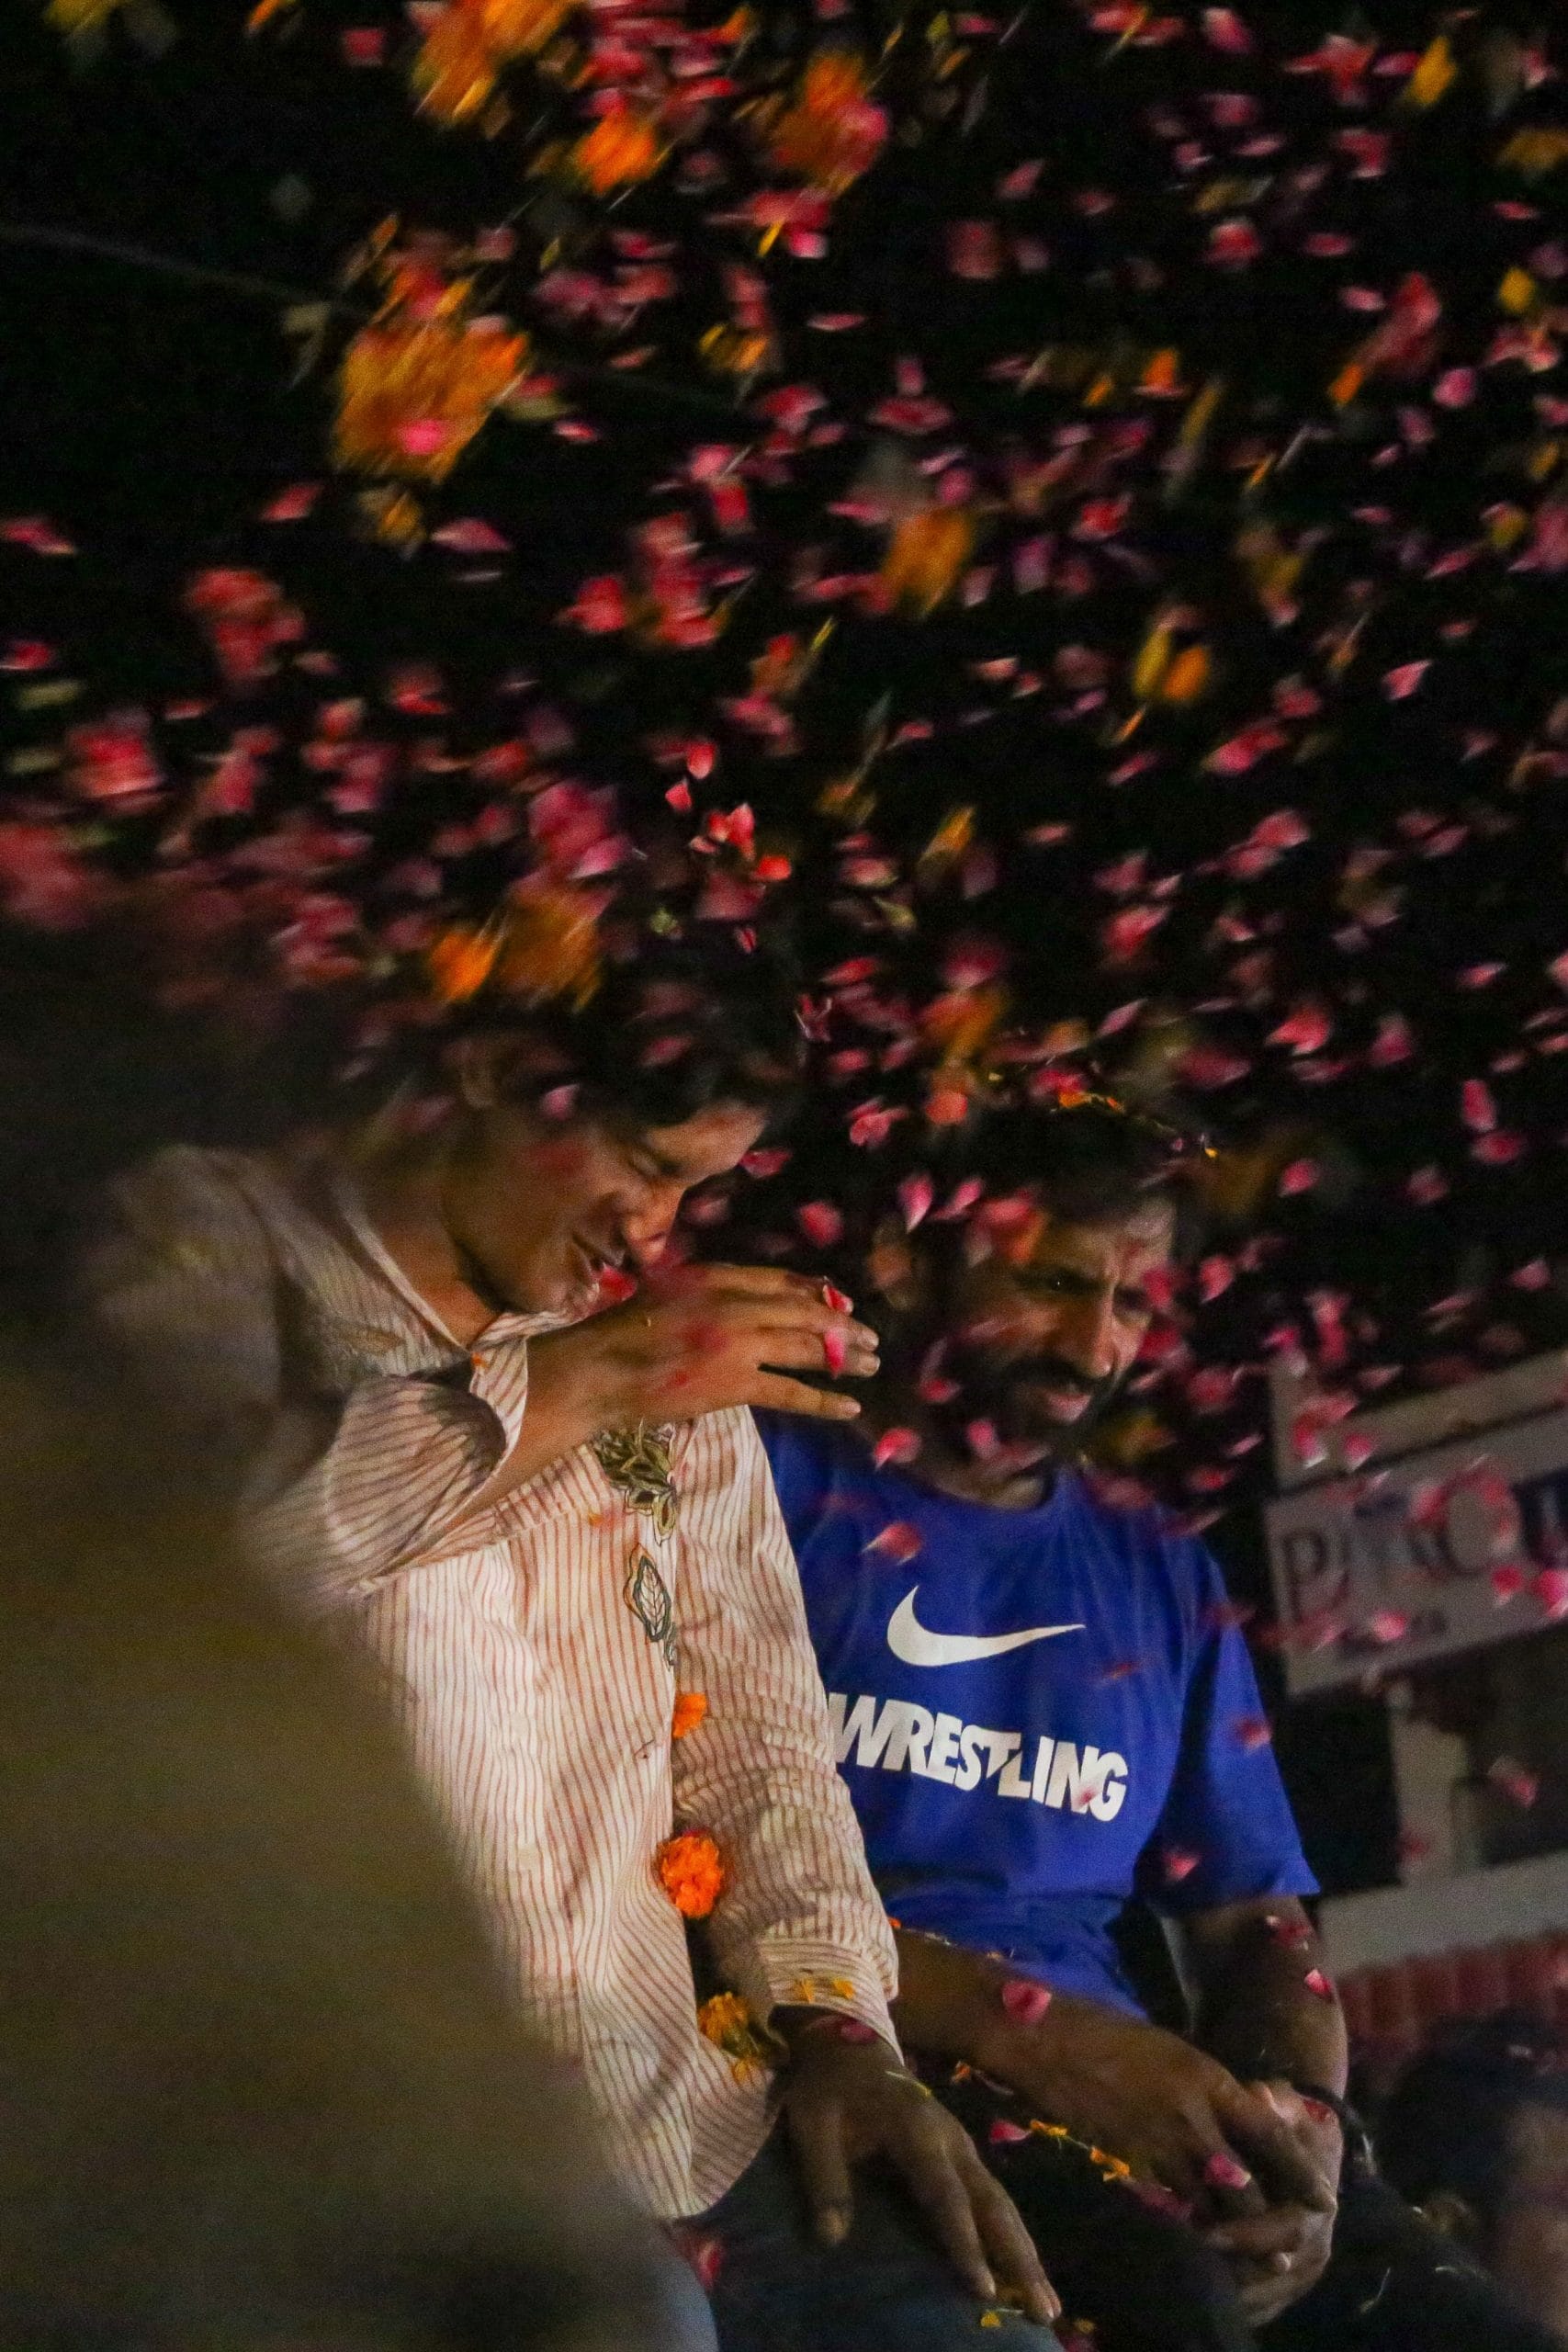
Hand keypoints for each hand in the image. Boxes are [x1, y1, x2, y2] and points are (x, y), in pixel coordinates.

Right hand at [538, 1263, 878, 1426]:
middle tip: (870, 1338)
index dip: (817, 1293)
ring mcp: (741, 1343)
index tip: (839, 1302)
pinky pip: (792, 1392)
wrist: (604, 1368)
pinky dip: (824, 1400)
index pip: (782, 1281)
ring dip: (844, 1357)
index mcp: (720, 1277)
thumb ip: (711, 1289)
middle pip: (805, 1312)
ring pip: (807, 1348)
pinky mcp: (737, 1383)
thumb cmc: (626, 1329)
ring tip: (870, 1365)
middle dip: (842, 1326)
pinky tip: (850, 1406)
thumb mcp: (670, 1288)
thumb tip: (747, 1300)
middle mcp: (737, 1303)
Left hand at [776, 2014, 1060, 2327]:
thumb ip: (824, 2178)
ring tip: (1048, 2300)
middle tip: (1046, 2309)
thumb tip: (831, 2239)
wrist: (847, 2038)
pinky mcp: (961, 2152)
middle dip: (1019, 2257)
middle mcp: (951, 2139)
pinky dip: (1011, 2233)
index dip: (964, 2242)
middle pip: (992, 2203)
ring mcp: (961, 2145)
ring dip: (1025, 2250)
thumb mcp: (812, 2123)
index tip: (984, 2288)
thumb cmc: (828, 2086)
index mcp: (916, 2131)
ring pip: (1000, 2202)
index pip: (945, 2195)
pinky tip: (1022, 2265)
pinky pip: (992, 2197)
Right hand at [972, 1986, 1338, 2222]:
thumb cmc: (1107, 2031)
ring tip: (1243, 2251)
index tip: (1324, 2199)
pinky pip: (1167, 2209)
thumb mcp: (1173, 2049)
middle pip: (1247, 2188)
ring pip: (1209, 2208)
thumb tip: (1238, 2115)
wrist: (1045, 2039)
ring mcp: (1157, 2146)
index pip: (1272, 2135)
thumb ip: (1208, 2089)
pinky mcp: (1125, 2166)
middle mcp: (1193, 2118)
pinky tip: (1189, 2235)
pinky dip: (1183, 2225)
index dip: (1301, 2171)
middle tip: (1283, 2242)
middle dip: (1268, 2219)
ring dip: (1228, 2231)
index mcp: (1209, 2079)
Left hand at [1201, 2083, 1341, 2325]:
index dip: (1247, 2234)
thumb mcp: (1287, 2103)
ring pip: (1270, 2295)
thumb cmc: (1293, 2120)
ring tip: (1189, 2287)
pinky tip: (1204, 2299)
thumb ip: (1273, 2102)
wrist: (1314, 2142)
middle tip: (1187, 2268)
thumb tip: (1258, 2092)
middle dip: (1232, 2271)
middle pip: (1275, 2273)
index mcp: (1318, 2203)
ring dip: (1232, 2294)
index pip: (1284, 2229)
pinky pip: (1267, 2304)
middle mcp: (1319, 2242)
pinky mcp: (1293, 2281)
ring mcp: (1307, 2267)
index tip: (1207, 2233)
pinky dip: (1239, 2305)